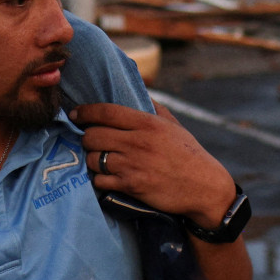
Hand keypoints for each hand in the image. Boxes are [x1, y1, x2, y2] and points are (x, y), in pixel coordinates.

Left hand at [70, 101, 236, 228]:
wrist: (204, 188)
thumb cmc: (188, 154)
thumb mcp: (173, 125)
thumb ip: (153, 107)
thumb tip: (137, 91)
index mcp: (147, 123)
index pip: (105, 111)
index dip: (85, 111)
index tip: (75, 114)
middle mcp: (137, 142)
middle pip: (92, 135)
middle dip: (86, 138)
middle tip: (90, 140)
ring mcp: (132, 165)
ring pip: (93, 158)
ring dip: (92, 159)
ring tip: (98, 159)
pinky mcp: (131, 186)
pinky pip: (100, 180)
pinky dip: (100, 179)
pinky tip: (107, 176)